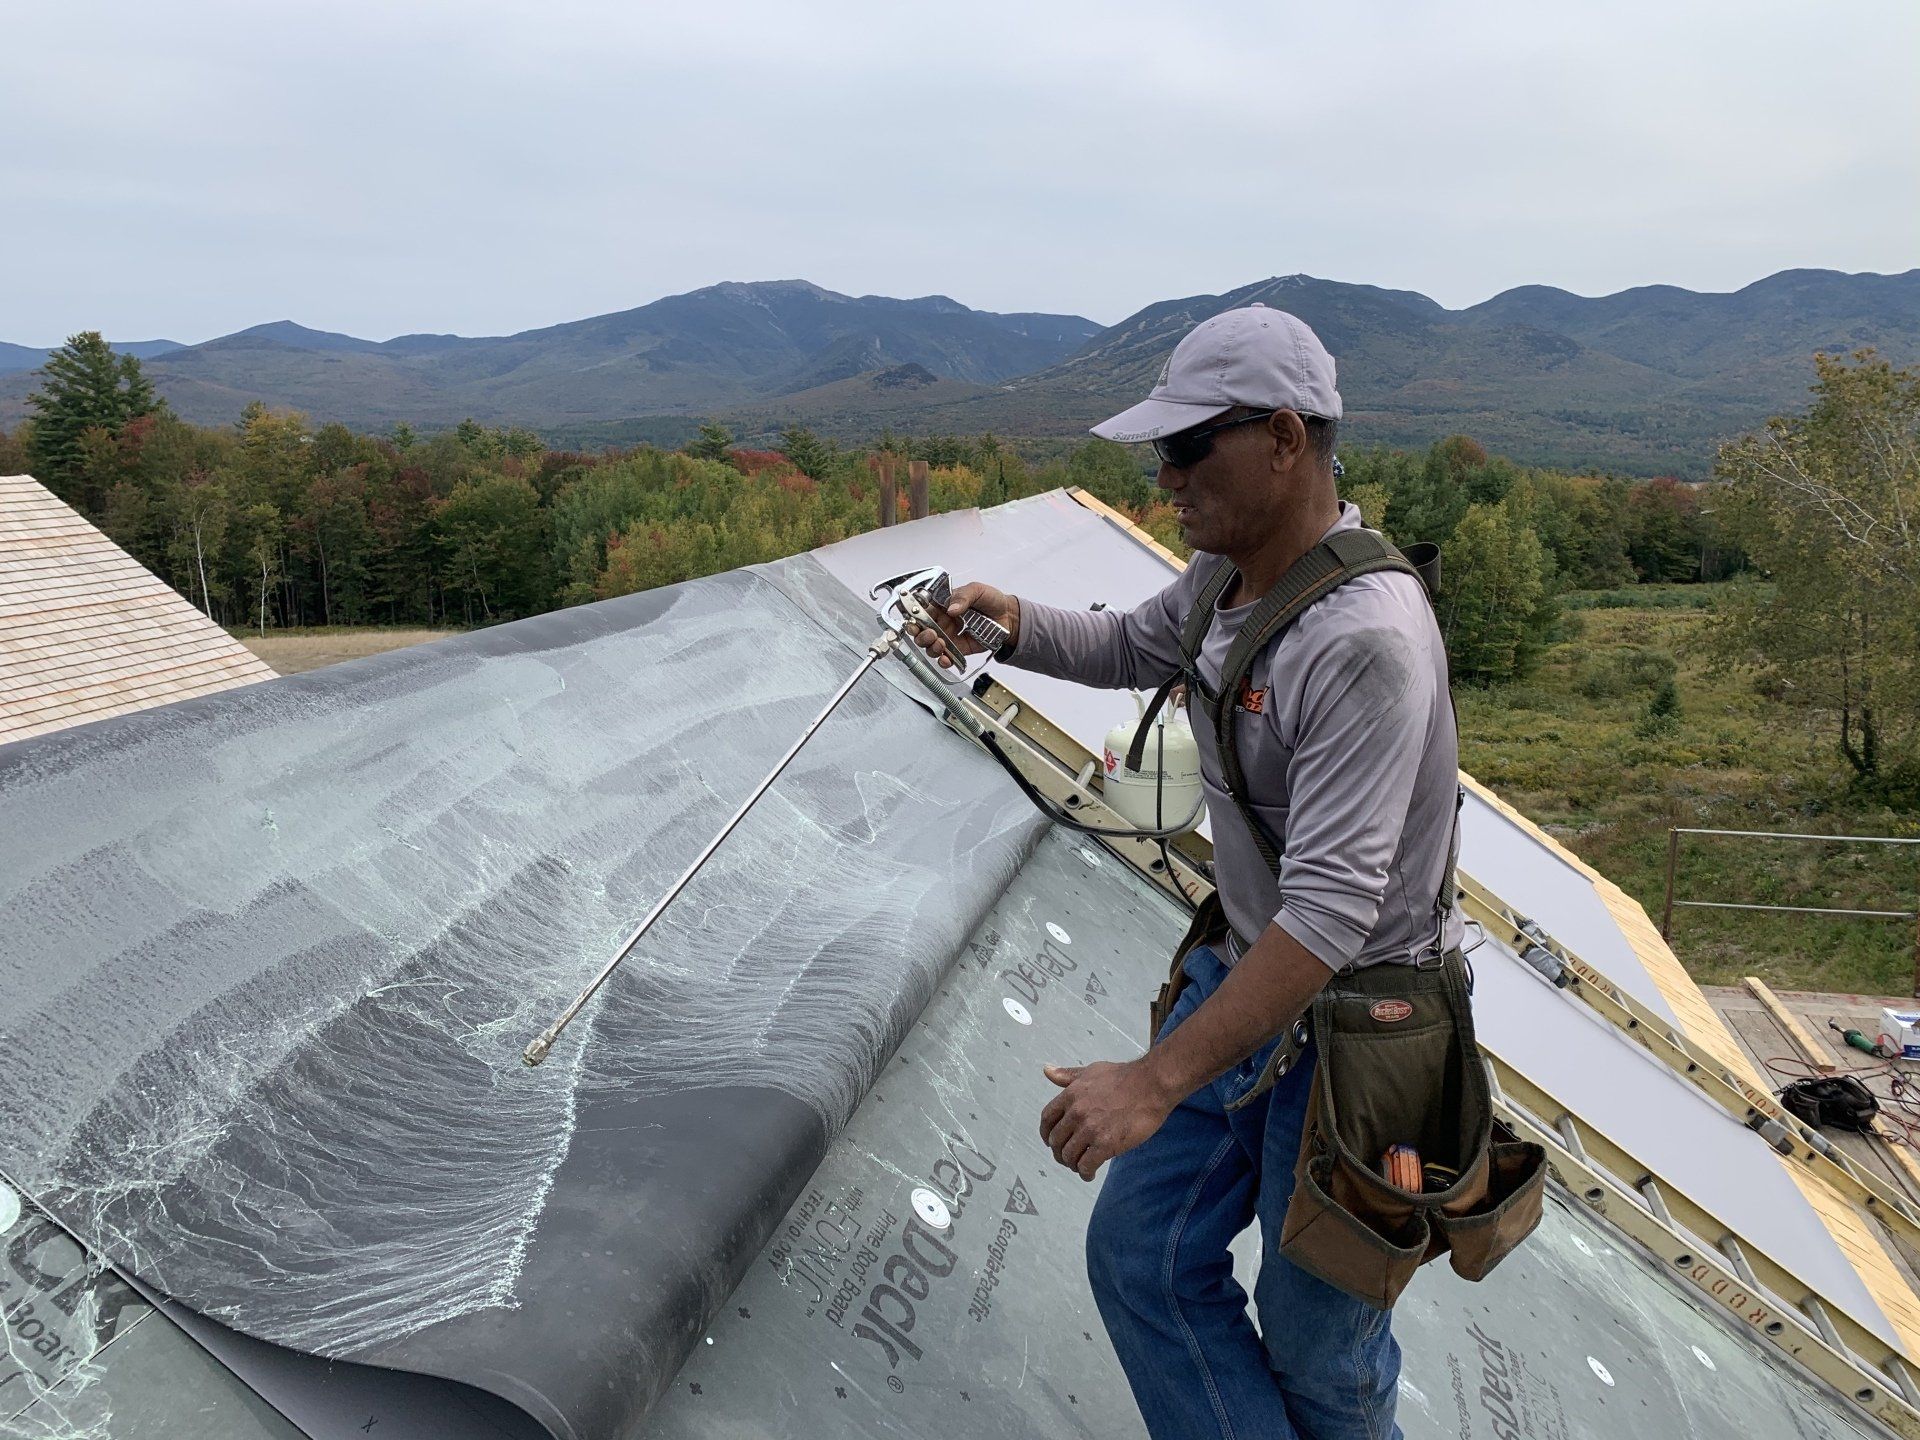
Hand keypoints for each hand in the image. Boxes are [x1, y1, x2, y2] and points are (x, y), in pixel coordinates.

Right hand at [909, 581, 1018, 669]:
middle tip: (930, 633)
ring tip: (940, 645)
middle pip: (921, 631)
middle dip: (920, 635)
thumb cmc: (991, 600)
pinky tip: (945, 659)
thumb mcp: (977, 590)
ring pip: (930, 646)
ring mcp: (949, 636)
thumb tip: (951, 608)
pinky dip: (943, 661)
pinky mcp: (959, 649)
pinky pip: (946, 657)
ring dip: (931, 647)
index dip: (914, 616)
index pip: (922, 611)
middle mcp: (943, 621)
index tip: (914, 620)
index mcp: (943, 605)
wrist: (1008, 617)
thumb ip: (963, 596)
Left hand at [1038, 1059, 1176, 1179]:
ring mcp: (1090, 1129)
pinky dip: (1085, 1173)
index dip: (1046, 1133)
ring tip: (1080, 1166)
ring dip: (1072, 1165)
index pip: (1047, 1119)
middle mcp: (1076, 1113)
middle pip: (1056, 1141)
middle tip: (1068, 1158)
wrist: (1151, 1085)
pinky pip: (1086, 1165)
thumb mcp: (1091, 1071)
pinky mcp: (1106, 1144)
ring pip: (1069, 1156)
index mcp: (1071, 1095)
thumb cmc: (1125, 1077)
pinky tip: (1090, 1174)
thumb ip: (1068, 1075)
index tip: (1051, 1141)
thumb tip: (1047, 1071)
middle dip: (1060, 1152)